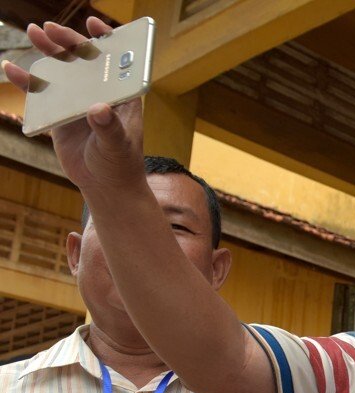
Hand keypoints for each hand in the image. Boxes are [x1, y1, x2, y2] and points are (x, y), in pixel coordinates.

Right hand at [1, 18, 145, 193]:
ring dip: (48, 51)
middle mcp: (99, 93)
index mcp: (121, 95)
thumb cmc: (120, 164)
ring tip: (34, 32)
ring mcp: (78, 101)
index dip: (106, 39)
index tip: (94, 23)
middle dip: (68, 40)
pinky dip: (28, 80)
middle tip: (50, 28)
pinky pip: (41, 92)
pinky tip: (13, 69)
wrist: (104, 186)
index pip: (116, 60)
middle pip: (83, 60)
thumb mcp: (117, 146)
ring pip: (62, 70)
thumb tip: (98, 110)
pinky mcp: (59, 113)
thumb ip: (110, 128)